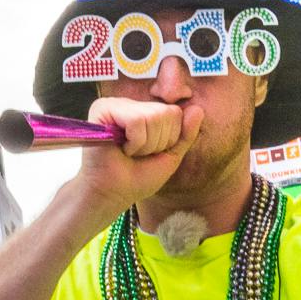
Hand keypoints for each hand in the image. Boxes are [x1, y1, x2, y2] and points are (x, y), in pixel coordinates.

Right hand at [75, 96, 201, 219]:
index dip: (169, 139)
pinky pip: (136, 121)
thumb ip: (185, 134)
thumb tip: (198, 109)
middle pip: (166, 113)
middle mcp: (130, 104)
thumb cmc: (136, 178)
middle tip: (137, 154)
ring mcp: (116, 104)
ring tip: (128, 152)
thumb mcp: (170, 156)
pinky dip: (134, 143)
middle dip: (157, 142)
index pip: (175, 112)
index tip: (150, 153)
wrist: (112, 194)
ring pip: (153, 116)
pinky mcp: (102, 109)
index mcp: (144, 112)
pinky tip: (120, 148)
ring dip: (145, 145)